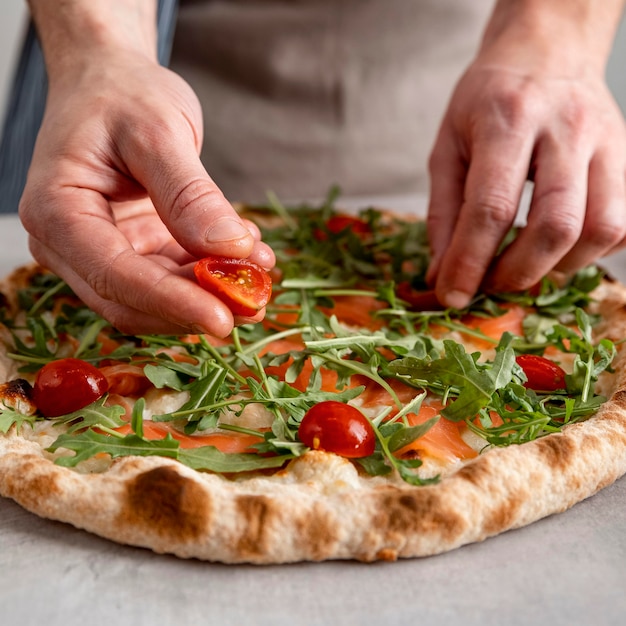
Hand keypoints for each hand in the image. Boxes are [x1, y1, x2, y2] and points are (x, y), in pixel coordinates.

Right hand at [19, 51, 273, 336]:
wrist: (112, 82)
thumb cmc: (123, 95)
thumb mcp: (158, 131)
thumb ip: (189, 194)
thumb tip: (228, 249)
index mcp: (57, 211)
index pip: (113, 276)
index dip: (170, 303)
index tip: (222, 320)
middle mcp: (69, 243)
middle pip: (131, 301)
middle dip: (195, 307)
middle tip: (256, 304)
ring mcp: (100, 251)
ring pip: (156, 298)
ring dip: (211, 295)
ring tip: (262, 273)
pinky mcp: (132, 251)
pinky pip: (173, 278)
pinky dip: (211, 275)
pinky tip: (248, 256)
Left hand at [426, 1, 625, 308]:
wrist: (546, 49)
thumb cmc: (488, 100)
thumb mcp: (448, 147)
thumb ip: (443, 214)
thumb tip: (441, 277)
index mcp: (507, 121)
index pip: (492, 208)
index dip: (470, 263)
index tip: (452, 297)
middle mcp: (566, 129)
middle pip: (556, 225)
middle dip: (519, 273)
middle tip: (492, 285)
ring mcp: (607, 141)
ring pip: (603, 227)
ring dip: (560, 267)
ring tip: (527, 266)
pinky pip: (625, 221)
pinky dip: (593, 251)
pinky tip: (561, 247)